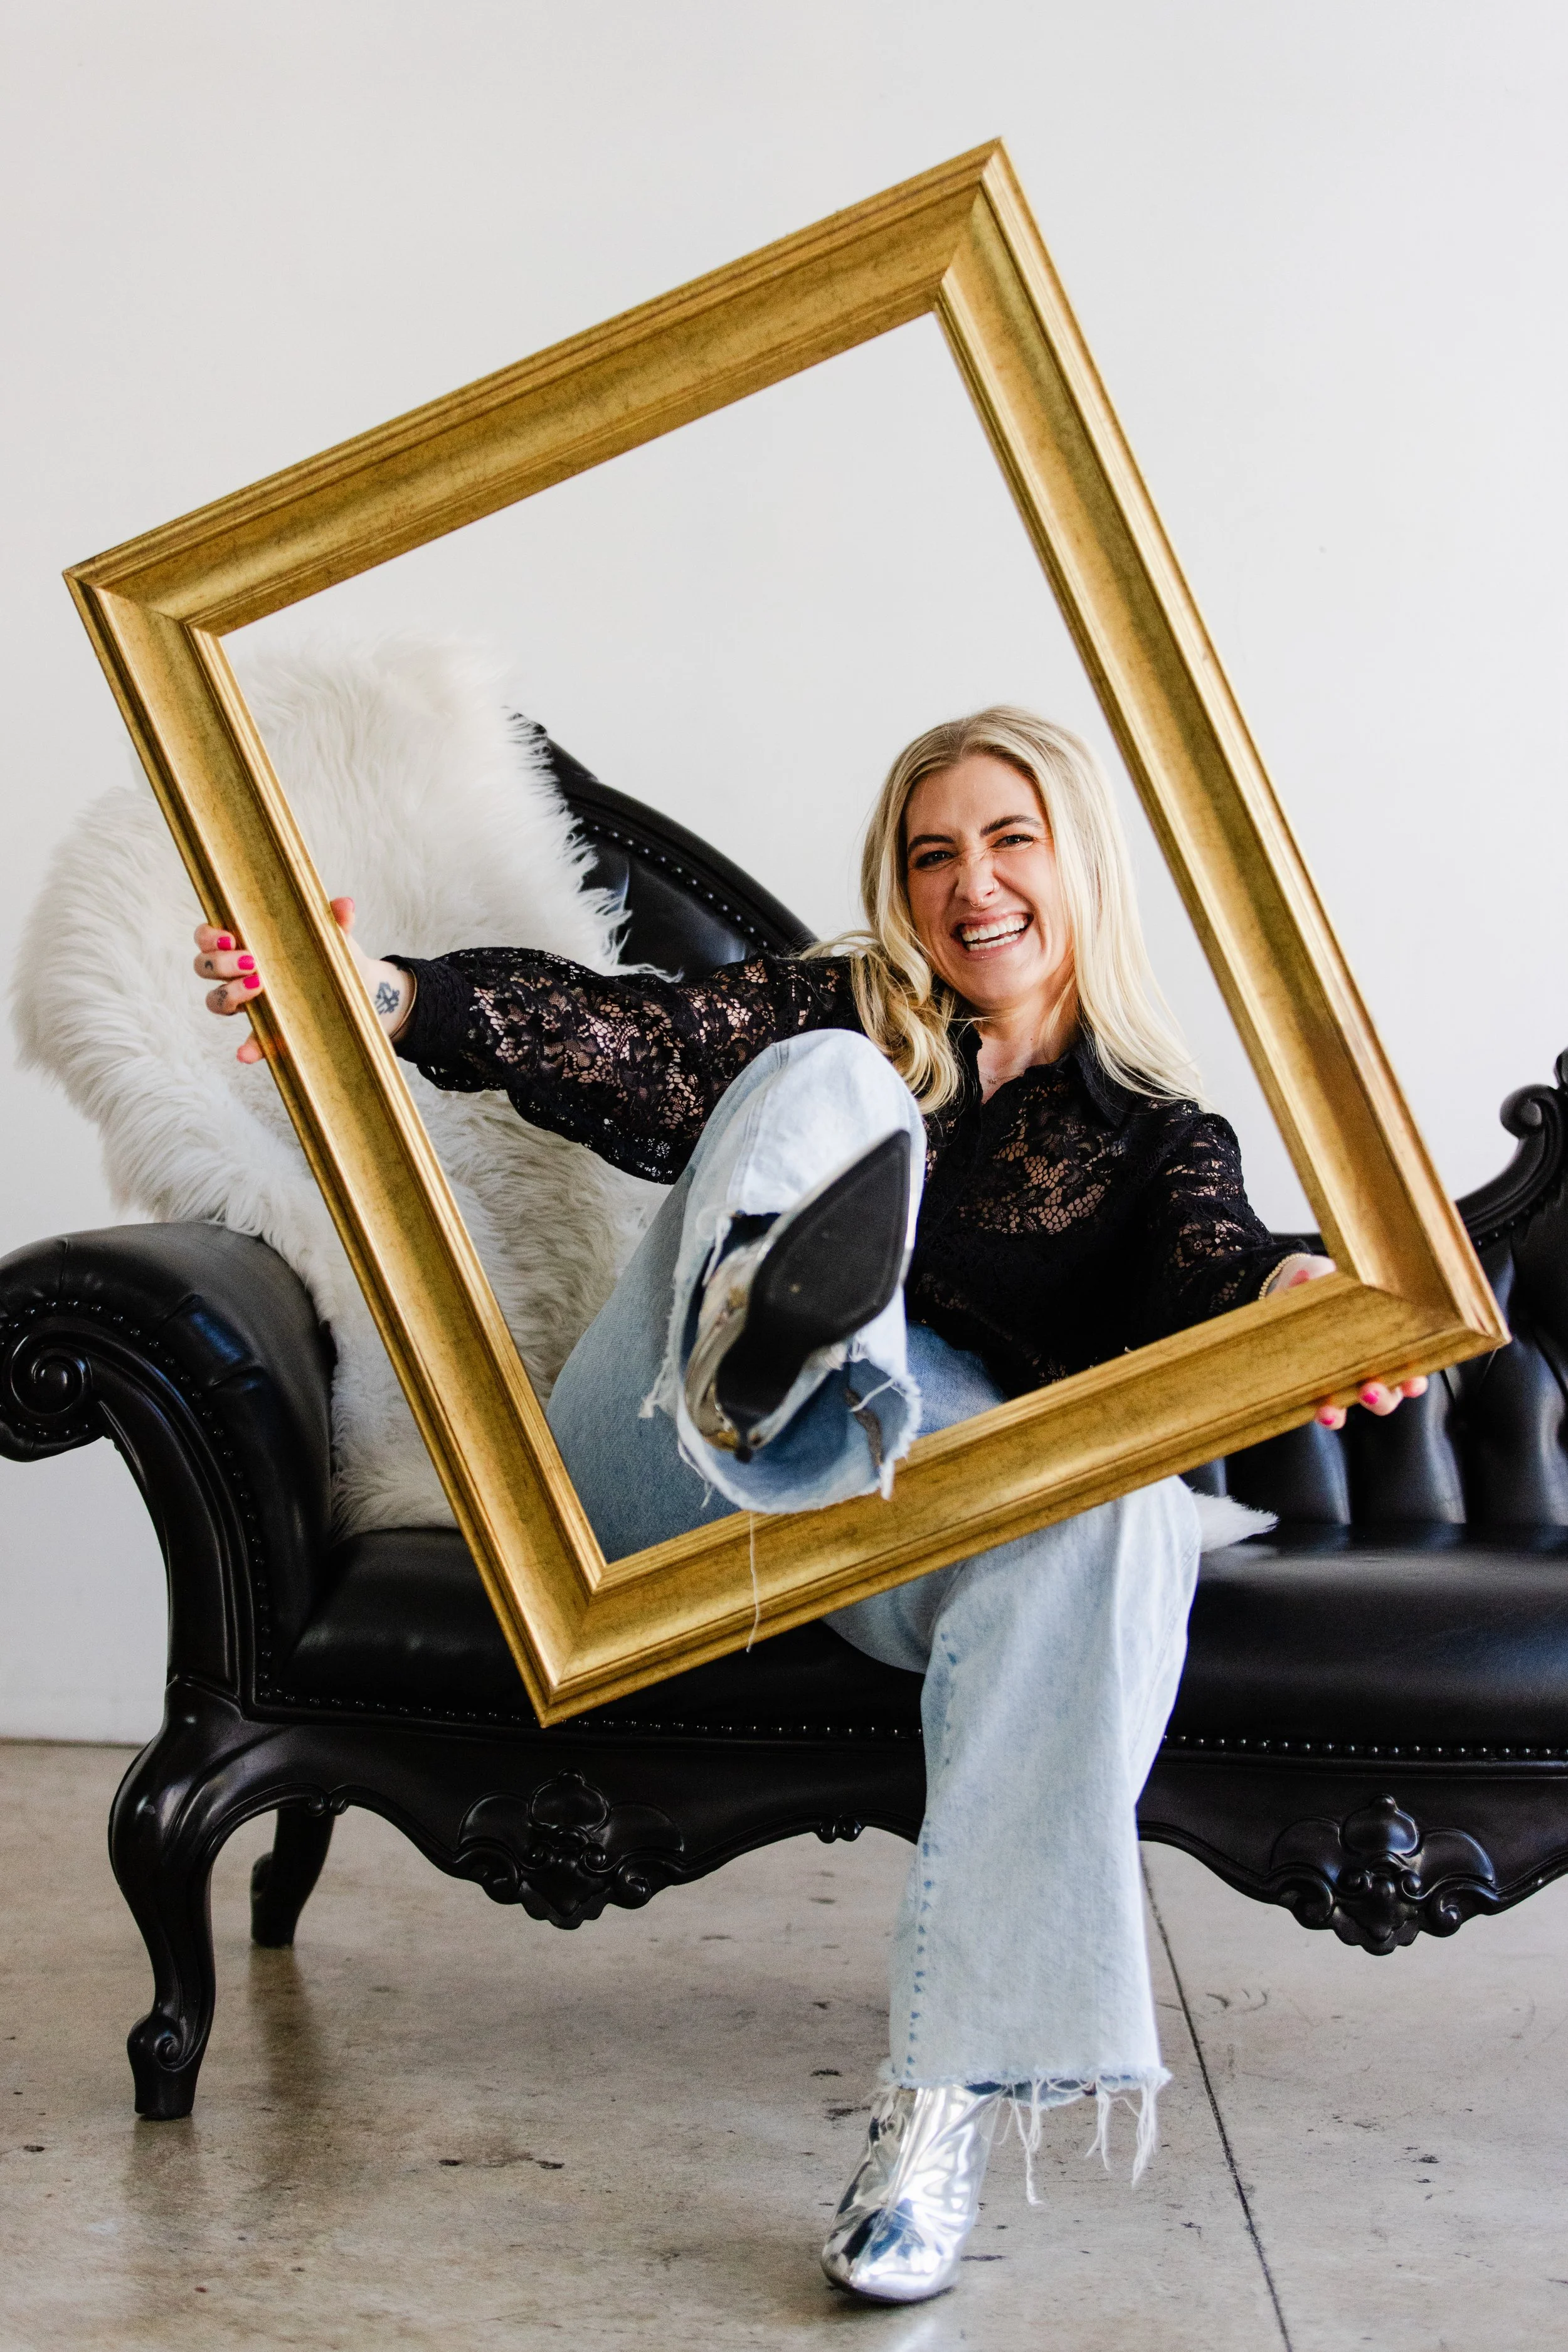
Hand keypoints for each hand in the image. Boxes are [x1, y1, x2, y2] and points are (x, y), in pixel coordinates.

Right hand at [192, 898, 414, 1063]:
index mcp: (244, 942)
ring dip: (228, 994)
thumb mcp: (334, 934)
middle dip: (220, 963)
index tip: (230, 936)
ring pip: (216, 1000)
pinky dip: (248, 1047)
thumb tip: (345, 905)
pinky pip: (250, 1040)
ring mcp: (248, 1001)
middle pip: (204, 967)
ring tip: (258, 987)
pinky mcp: (267, 1029)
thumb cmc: (330, 951)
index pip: (207, 937)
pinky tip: (246, 1053)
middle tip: (251, 961)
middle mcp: (237, 972)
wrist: (357, 985)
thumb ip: (337, 920)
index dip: (207, 936)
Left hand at [1266, 1253, 1428, 1429]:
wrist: (1292, 1292)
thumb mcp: (1326, 1275)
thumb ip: (1320, 1274)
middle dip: (1380, 1397)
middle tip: (1368, 1390)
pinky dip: (1318, 1411)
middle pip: (1386, 1396)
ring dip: (1341, 1413)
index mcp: (1389, 1345)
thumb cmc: (1327, 1285)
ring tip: (1328, 1411)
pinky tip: (1315, 1409)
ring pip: (1349, 1408)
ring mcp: (1344, 1382)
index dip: (1414, 1380)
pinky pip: (1321, 1409)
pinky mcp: (1316, 1388)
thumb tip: (1310, 1275)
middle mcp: (1372, 1370)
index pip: (1410, 1370)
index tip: (1412, 1382)